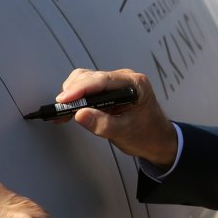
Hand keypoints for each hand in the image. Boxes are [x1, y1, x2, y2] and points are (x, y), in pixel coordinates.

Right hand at [58, 68, 177, 168]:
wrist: (157, 140)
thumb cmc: (147, 134)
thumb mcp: (124, 133)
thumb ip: (103, 124)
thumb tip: (80, 114)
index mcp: (135, 84)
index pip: (103, 80)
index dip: (80, 88)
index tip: (64, 99)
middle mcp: (125, 79)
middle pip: (91, 77)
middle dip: (73, 93)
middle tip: (60, 110)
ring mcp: (116, 84)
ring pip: (85, 81)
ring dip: (72, 95)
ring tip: (62, 113)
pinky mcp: (108, 91)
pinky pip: (88, 89)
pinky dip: (76, 99)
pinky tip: (68, 112)